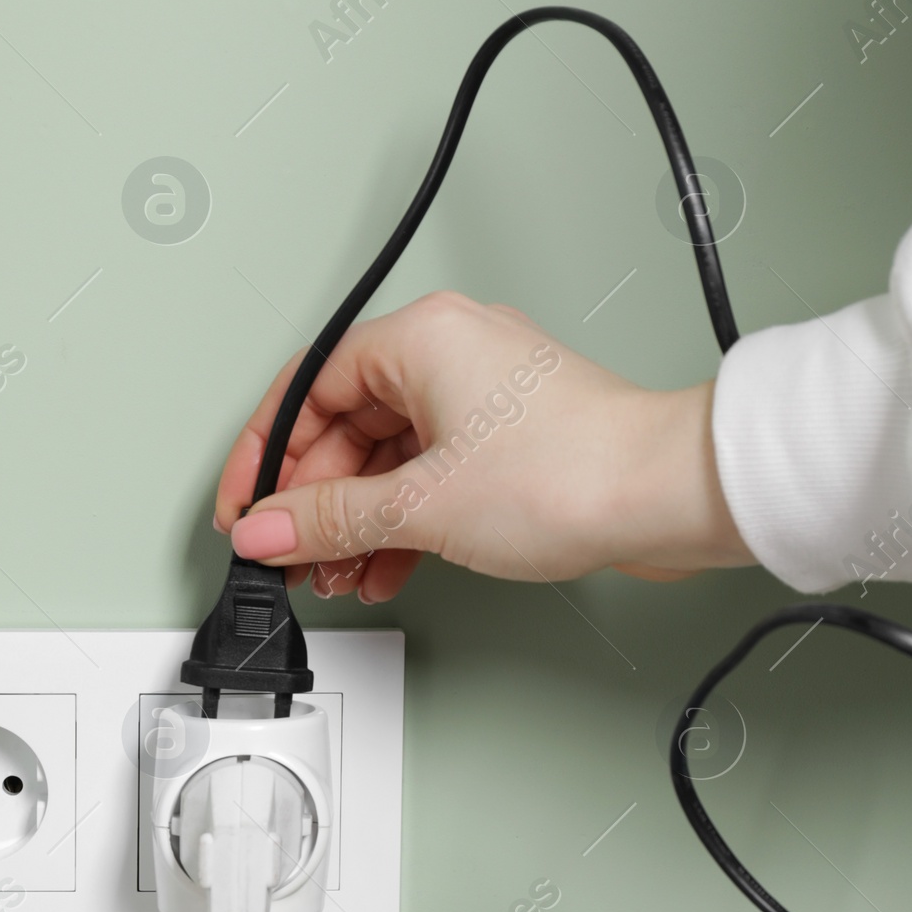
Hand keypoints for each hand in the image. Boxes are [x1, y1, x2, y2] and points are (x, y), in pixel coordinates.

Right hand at [212, 292, 753, 602]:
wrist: (666, 497)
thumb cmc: (571, 472)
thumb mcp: (421, 505)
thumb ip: (330, 519)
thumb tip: (268, 528)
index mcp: (421, 338)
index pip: (307, 388)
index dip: (265, 456)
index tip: (246, 509)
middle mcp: (452, 353)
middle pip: (346, 426)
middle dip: (313, 500)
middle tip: (289, 555)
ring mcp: (485, 398)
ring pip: (389, 457)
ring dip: (356, 522)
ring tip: (335, 573)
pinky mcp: (512, 442)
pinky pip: (431, 476)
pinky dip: (402, 522)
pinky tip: (385, 568)